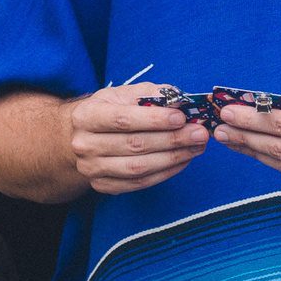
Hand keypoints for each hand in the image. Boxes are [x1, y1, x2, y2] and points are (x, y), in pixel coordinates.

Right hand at [65, 86, 209, 195]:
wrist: (80, 137)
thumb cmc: (108, 111)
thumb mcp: (122, 94)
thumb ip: (150, 94)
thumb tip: (181, 100)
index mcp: (86, 116)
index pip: (123, 119)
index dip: (154, 119)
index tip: (181, 117)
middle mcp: (84, 144)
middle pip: (134, 145)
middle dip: (172, 139)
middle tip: (199, 133)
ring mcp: (92, 168)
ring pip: (139, 168)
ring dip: (173, 158)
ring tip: (196, 147)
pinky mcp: (103, 186)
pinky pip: (140, 183)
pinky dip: (165, 173)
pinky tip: (183, 160)